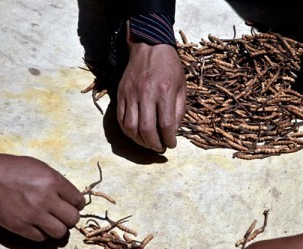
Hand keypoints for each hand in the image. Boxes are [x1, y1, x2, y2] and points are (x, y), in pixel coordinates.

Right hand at [0, 150, 85, 240]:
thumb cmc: (13, 169)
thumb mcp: (41, 168)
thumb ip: (57, 182)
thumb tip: (70, 197)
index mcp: (53, 181)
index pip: (78, 200)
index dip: (76, 203)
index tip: (71, 204)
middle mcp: (46, 199)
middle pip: (73, 218)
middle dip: (70, 217)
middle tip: (62, 214)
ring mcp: (33, 215)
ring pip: (60, 232)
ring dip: (58, 228)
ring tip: (51, 222)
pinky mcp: (20, 227)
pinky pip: (41, 238)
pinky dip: (42, 233)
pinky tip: (37, 226)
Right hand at [116, 28, 185, 152]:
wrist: (149, 46)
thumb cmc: (169, 66)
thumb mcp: (182, 86)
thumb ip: (179, 110)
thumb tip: (172, 131)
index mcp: (164, 92)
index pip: (165, 125)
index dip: (169, 140)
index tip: (171, 145)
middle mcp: (145, 94)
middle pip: (146, 129)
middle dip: (154, 144)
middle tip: (160, 148)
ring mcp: (130, 95)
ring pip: (131, 127)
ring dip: (140, 141)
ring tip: (148, 144)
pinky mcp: (121, 94)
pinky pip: (121, 118)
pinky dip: (128, 131)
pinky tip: (136, 135)